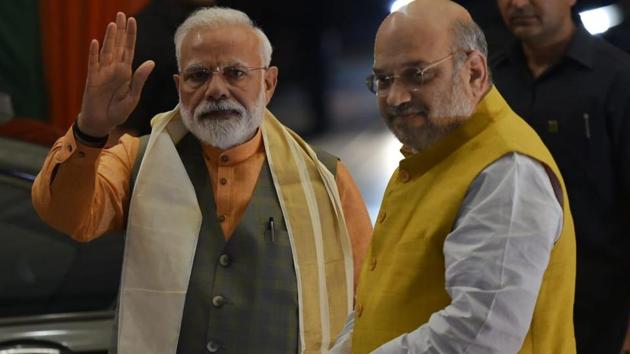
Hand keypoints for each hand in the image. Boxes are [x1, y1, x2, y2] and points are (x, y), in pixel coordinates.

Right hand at [78, 12, 154, 136]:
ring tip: (112, 24)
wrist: (102, 123)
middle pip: (117, 46)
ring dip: (109, 38)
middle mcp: (114, 69)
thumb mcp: (133, 97)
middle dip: (120, 31)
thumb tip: (151, 62)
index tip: (132, 20)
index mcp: (125, 72)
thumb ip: (140, 79)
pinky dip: (94, 53)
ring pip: (106, 51)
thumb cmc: (118, 111)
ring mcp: (102, 72)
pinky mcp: (92, 79)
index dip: (130, 35)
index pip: (129, 50)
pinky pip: (93, 64)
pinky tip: (95, 42)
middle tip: (121, 14)